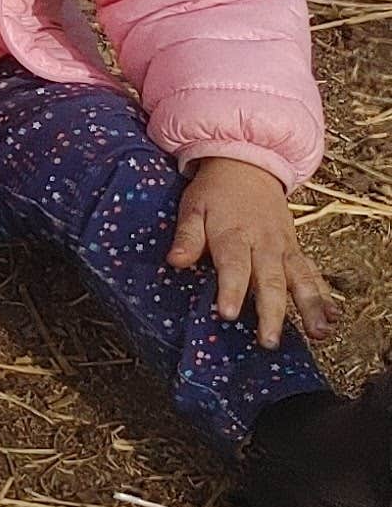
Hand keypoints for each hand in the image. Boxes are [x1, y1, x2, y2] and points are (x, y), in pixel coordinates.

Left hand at [170, 157, 335, 350]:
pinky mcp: (296, 249)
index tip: (228, 314)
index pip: (233, 265)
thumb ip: (187, 236)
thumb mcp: (194, 207)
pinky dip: (324, 295)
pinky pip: (312, 273)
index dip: (230, 290)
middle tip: (269, 341)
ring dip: (310, 307)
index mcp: (233, 234)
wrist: (248, 166)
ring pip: (301, 279)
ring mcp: (284, 247)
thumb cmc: (215, 192)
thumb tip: (174, 261)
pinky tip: (332, 317)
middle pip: (270, 280)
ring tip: (318, 333)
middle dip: (271, 311)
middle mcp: (264, 243)